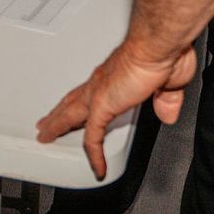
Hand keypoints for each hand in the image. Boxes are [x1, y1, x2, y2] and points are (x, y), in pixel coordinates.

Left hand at [36, 37, 198, 178]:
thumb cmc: (162, 53)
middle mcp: (100, 83)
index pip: (90, 92)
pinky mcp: (102, 106)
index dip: (79, 103)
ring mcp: (98, 94)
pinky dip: (94, 154)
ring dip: (57, 126)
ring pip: (70, 116)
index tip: (74, 110)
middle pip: (71, 102)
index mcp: (114, 76)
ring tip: (46, 136)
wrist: (157, 45)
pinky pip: (93, 137)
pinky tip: (97, 168)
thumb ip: (166, 99)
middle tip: (44, 123)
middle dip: (57, 114)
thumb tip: (167, 113)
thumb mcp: (169, 83)